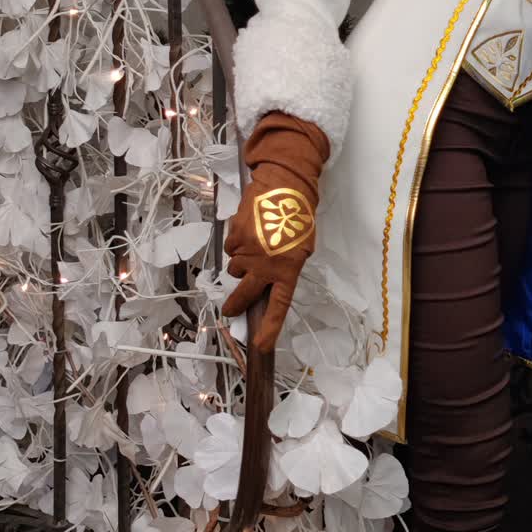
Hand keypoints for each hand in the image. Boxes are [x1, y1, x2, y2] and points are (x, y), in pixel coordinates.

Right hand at [222, 111, 330, 352]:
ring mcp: (248, 251)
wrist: (284, 185)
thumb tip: (267, 284)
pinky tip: (248, 231)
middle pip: (245, 294)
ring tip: (255, 245)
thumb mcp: (301, 248)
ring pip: (235, 268)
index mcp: (287, 270)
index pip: (279, 306)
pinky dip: (236, 244)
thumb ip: (285, 269)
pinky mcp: (235, 236)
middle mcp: (266, 265)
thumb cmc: (298, 217)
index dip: (270, 328)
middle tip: (230, 310)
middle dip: (235, 304)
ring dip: (240, 263)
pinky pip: (230, 249)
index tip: (261, 345)